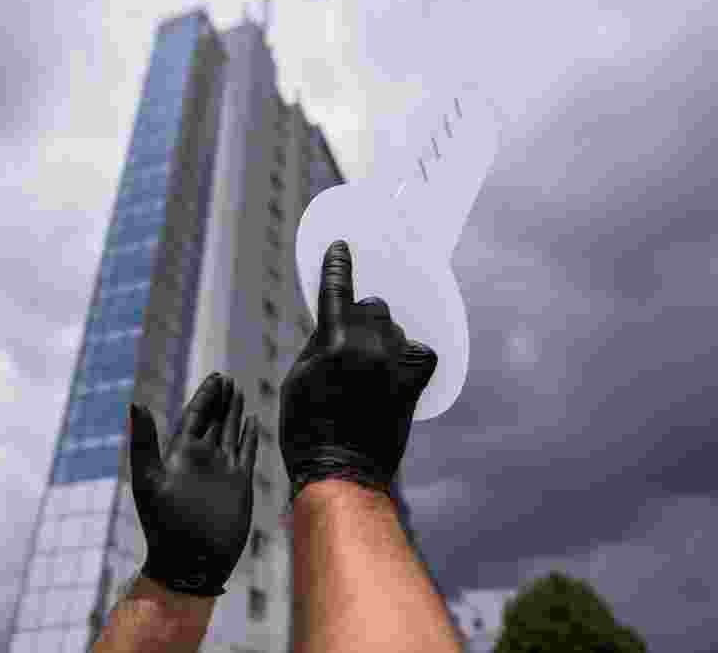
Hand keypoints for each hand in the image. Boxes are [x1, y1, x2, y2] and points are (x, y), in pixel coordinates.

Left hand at [129, 373, 258, 596]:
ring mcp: (222, 470)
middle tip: (227, 378)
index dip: (206, 395)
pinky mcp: (239, 484)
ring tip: (239, 391)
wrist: (190, 562)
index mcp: (181, 453)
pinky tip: (253, 421)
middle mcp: (202, 458)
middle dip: (220, 399)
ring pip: (230, 432)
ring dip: (234, 412)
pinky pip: (247, 452)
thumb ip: (144, 442)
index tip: (216, 377)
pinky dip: (250, 436)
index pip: (195, 415)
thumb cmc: (164, 526)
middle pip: (213, 419)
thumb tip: (135, 402)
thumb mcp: (149, 480)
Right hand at [280, 240, 437, 501]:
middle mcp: (369, 349)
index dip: (338, 266)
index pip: (338, 290)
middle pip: (374, 308)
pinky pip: (419, 352)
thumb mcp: (298, 379)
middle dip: (363, 315)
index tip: (341, 248)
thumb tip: (337, 322)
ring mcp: (395, 367)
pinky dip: (408, 357)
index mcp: (334, 344)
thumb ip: (319, 344)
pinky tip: (395, 370)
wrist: (340, 470)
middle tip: (352, 338)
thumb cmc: (307, 429)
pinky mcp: (412, 385)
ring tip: (368, 365)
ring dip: (382, 338)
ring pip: (394, 330)